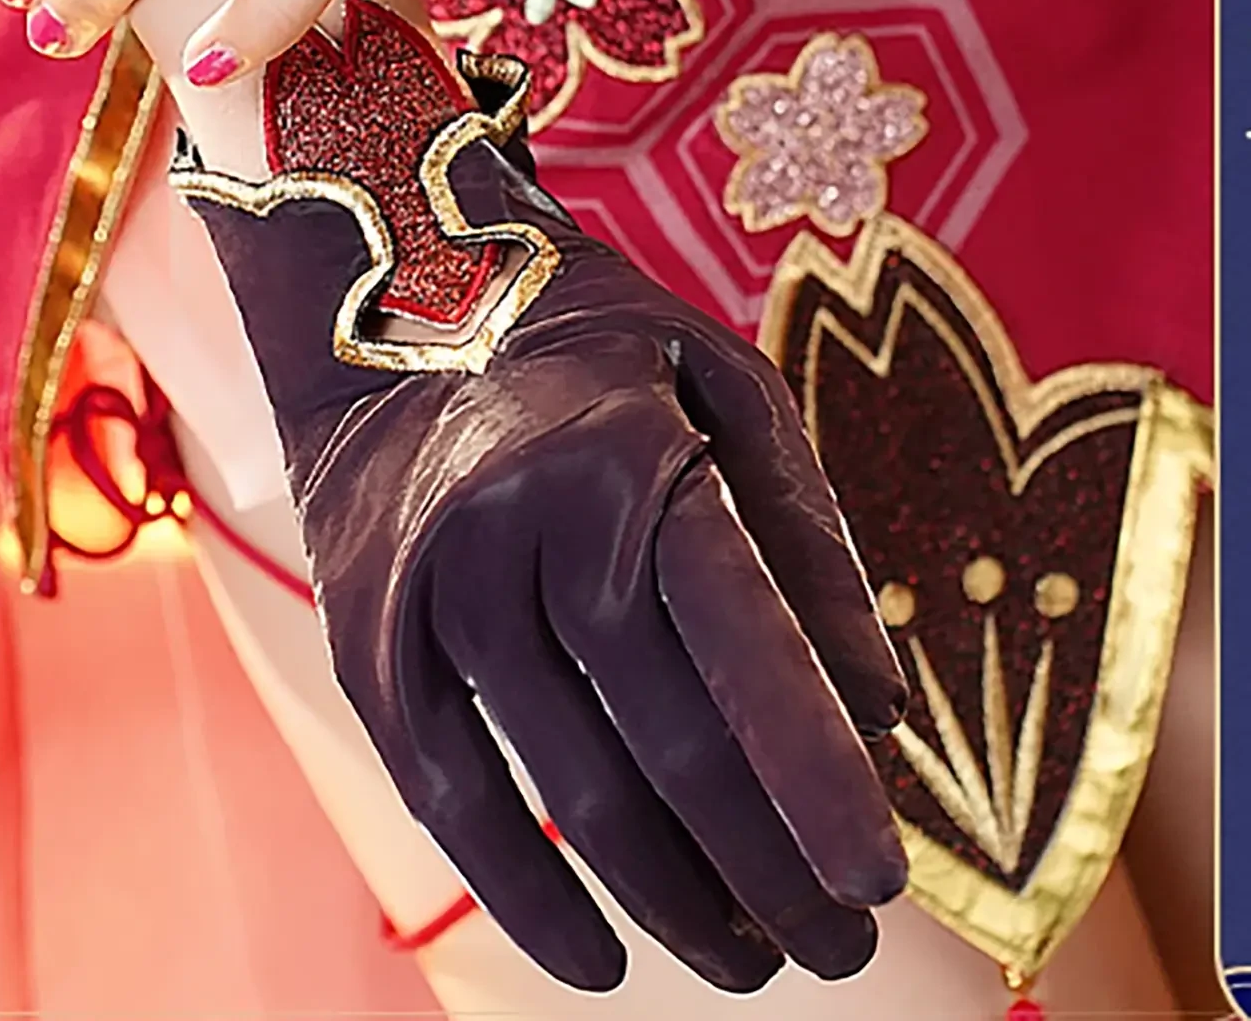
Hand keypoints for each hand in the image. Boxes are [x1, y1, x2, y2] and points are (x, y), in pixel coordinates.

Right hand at [172, 0, 907, 993]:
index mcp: (629, 454)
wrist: (386, 298)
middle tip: (841, 945)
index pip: (740, 644)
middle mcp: (524, 528)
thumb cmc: (591, 348)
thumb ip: (804, 535)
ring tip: (755, 960)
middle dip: (766, 865)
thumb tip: (881, 712)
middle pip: (665, 742)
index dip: (814, 774)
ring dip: (673, 900)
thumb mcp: (721, 380)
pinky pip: (451, 800)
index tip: (883, 881)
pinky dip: (529, 895)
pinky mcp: (371, 645)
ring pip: (568, 788)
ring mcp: (435, 592)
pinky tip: (600, 963)